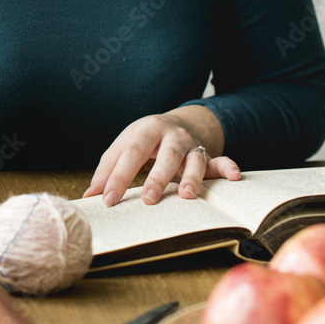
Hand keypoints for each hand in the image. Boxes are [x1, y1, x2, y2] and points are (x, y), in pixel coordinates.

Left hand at [84, 106, 240, 206]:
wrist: (177, 123)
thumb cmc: (144, 139)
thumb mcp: (123, 146)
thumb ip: (107, 169)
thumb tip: (89, 197)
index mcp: (145, 130)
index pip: (130, 154)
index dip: (118, 177)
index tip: (107, 200)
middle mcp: (171, 136)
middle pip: (165, 156)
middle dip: (157, 178)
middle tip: (148, 200)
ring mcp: (192, 145)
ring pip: (195, 160)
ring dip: (192, 177)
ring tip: (186, 195)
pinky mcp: (208, 155)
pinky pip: (221, 160)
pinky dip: (228, 167)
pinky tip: (235, 176)